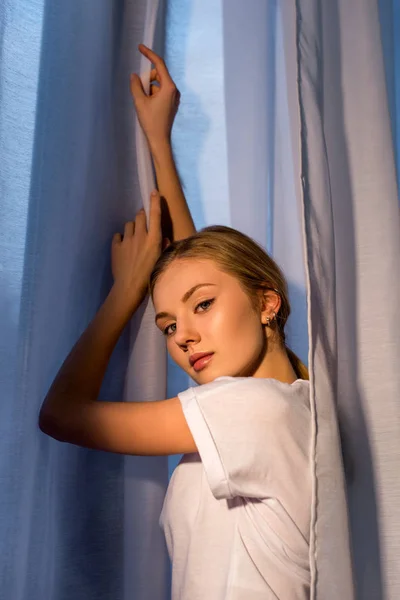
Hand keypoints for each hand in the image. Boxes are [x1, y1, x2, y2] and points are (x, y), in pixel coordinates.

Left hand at [111, 190, 164, 304]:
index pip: (155, 215)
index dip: (154, 201)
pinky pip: (118, 236)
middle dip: (141, 217)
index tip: (153, 192)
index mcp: (153, 239)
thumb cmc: (149, 276)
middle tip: (142, 225)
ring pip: (128, 225)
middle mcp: (140, 236)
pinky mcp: (115, 246)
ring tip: (133, 240)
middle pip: (139, 216)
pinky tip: (123, 247)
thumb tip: (162, 237)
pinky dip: (121, 239)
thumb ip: (162, 246)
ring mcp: (126, 240)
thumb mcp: (160, 261)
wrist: (129, 287)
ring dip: (131, 228)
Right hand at [130, 44, 180, 146]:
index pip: (159, 64)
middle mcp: (174, 90)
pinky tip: (148, 106)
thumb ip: (136, 85)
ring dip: (149, 88)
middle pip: (158, 75)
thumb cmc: (150, 121)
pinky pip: (161, 92)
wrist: (160, 140)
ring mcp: (174, 98)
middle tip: (139, 91)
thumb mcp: (139, 101)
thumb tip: (134, 76)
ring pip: (158, 84)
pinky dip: (153, 94)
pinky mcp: (172, 104)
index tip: (140, 47)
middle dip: (147, 78)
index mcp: (169, 87)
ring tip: (144, 102)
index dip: (149, 54)